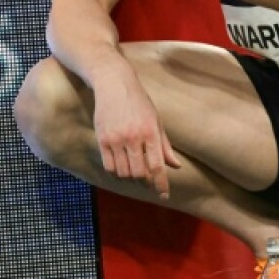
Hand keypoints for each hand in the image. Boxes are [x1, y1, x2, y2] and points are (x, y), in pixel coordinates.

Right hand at [91, 72, 180, 198]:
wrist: (113, 83)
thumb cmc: (139, 102)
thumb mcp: (156, 120)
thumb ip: (165, 145)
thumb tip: (176, 166)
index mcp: (150, 131)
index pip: (157, 165)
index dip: (161, 184)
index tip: (164, 195)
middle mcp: (133, 137)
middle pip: (139, 173)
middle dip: (145, 183)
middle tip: (148, 184)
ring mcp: (116, 138)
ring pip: (123, 172)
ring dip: (130, 179)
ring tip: (135, 176)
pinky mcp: (102, 139)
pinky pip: (109, 166)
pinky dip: (116, 173)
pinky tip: (121, 170)